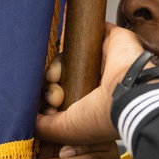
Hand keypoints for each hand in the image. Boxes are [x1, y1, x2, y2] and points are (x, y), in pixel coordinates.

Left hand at [34, 22, 146, 144]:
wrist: (128, 96)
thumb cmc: (103, 117)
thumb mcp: (68, 130)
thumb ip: (46, 127)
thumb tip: (30, 122)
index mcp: (92, 103)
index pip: (64, 94)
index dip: (50, 98)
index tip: (50, 106)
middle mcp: (98, 81)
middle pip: (63, 75)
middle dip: (51, 86)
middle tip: (54, 96)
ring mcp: (105, 59)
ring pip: (69, 55)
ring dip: (55, 67)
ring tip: (54, 79)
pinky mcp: (110, 38)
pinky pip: (85, 29)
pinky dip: (69, 32)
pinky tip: (62, 47)